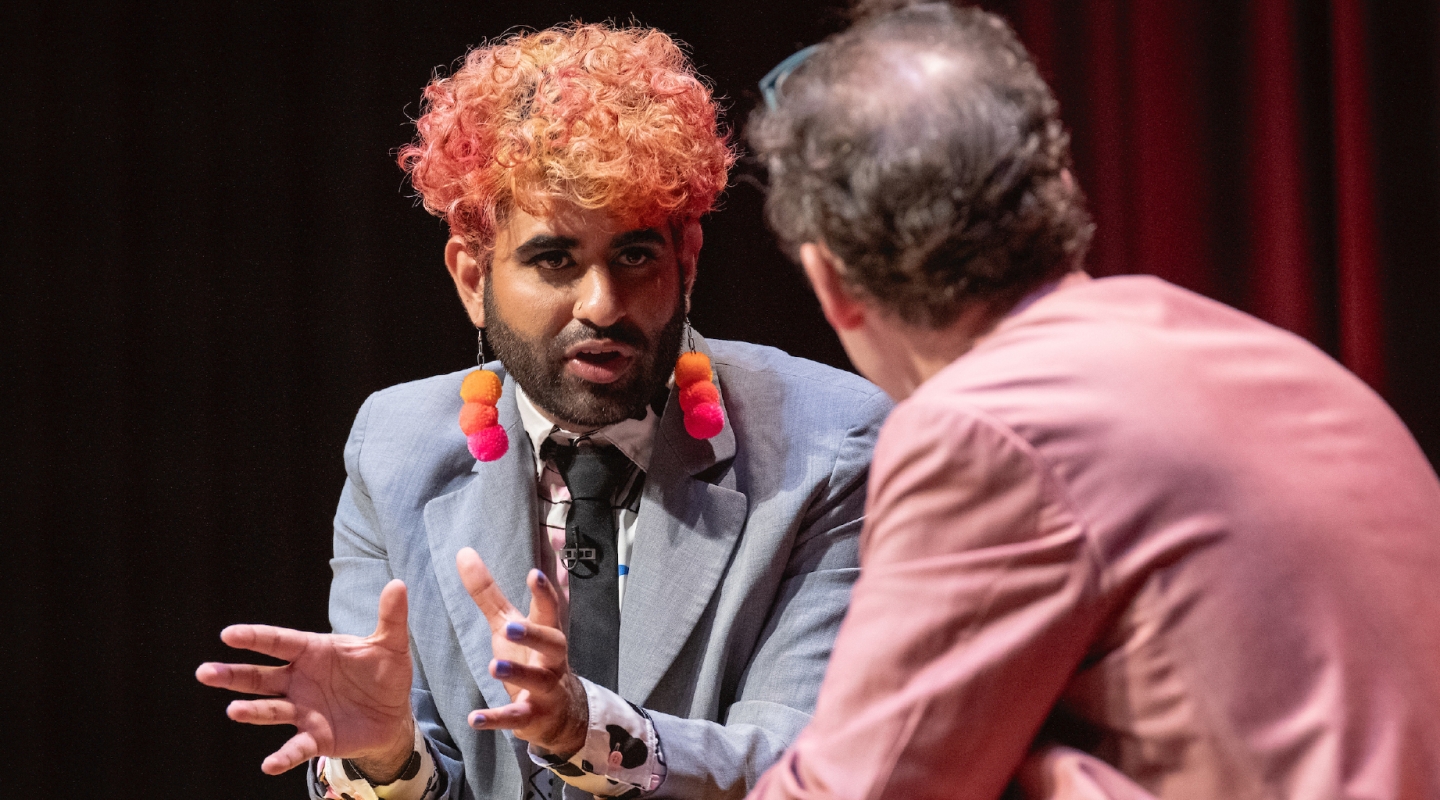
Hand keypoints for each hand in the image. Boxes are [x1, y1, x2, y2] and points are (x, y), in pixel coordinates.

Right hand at [195, 579, 415, 776]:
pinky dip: (283, 757)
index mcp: (312, 652)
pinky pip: (295, 748)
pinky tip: (269, 765)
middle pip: (260, 677)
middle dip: (233, 674)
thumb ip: (391, 617)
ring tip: (234, 710)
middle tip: (205, 672)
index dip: (255, 637)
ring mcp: (303, 710)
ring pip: (270, 710)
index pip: (279, 642)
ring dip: (252, 711)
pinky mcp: (315, 738)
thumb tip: (398, 584)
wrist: (393, 714)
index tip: (228, 634)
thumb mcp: (391, 644)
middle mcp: (299, 681)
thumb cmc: (384, 674)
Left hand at [456, 547, 587, 754]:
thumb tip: (463, 552)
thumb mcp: (507, 624)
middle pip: (551, 643)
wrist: (557, 713)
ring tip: (494, 667)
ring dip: (517, 674)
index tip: (534, 574)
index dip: (544, 592)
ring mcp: (545, 690)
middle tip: (510, 626)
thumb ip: (487, 592)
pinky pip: (515, 718)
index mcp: (546, 632)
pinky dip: (496, 719)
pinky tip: (475, 719)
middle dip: (534, 634)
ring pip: (537, 681)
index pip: (549, 609)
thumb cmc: (529, 658)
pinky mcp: (533, 717)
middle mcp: (551, 659)